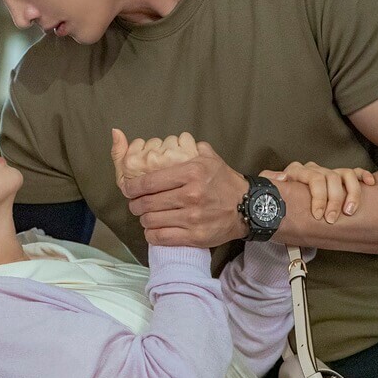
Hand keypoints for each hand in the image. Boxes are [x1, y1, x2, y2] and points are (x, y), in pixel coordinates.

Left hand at [118, 136, 249, 247]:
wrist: (249, 208)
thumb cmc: (226, 183)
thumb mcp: (210, 159)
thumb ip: (190, 148)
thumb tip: (173, 140)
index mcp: (191, 173)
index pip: (149, 181)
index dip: (132, 187)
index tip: (127, 188)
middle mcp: (191, 195)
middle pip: (147, 203)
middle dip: (135, 204)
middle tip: (135, 203)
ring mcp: (193, 218)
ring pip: (151, 220)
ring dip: (144, 219)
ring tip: (145, 215)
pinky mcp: (195, 236)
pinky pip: (162, 237)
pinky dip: (152, 234)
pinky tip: (153, 229)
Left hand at [258, 162, 375, 223]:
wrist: (279, 201)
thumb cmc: (276, 199)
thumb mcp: (269, 190)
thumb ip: (270, 182)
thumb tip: (281, 178)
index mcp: (298, 172)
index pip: (314, 179)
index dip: (318, 197)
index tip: (318, 216)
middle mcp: (315, 170)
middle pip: (331, 178)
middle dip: (334, 201)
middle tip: (332, 220)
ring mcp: (328, 172)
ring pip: (346, 175)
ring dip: (351, 193)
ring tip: (350, 212)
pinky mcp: (338, 177)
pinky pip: (355, 172)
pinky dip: (364, 176)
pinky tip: (370, 185)